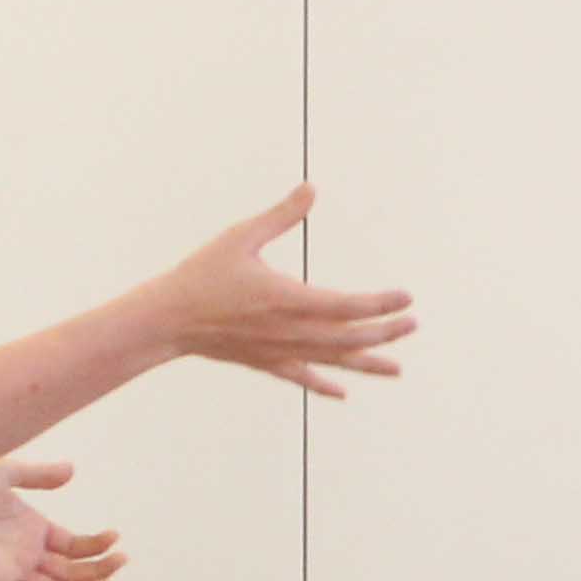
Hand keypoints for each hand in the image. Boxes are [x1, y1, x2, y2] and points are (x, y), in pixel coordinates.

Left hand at [0, 461, 122, 580]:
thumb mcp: (6, 473)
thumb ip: (39, 476)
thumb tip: (72, 471)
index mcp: (33, 531)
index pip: (75, 547)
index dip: (97, 546)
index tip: (115, 537)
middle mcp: (26, 554)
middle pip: (72, 572)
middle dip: (99, 568)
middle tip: (121, 560)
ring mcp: (13, 570)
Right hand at [155, 187, 415, 399]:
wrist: (167, 320)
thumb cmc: (202, 275)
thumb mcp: (241, 237)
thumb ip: (280, 216)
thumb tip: (311, 188)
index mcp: (288, 300)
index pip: (348, 307)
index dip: (382, 304)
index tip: (407, 297)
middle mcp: (290, 332)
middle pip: (350, 338)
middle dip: (385, 333)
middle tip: (413, 324)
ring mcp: (280, 353)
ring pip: (333, 362)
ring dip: (368, 363)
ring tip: (397, 368)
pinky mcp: (266, 364)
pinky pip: (302, 378)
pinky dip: (325, 384)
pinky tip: (343, 392)